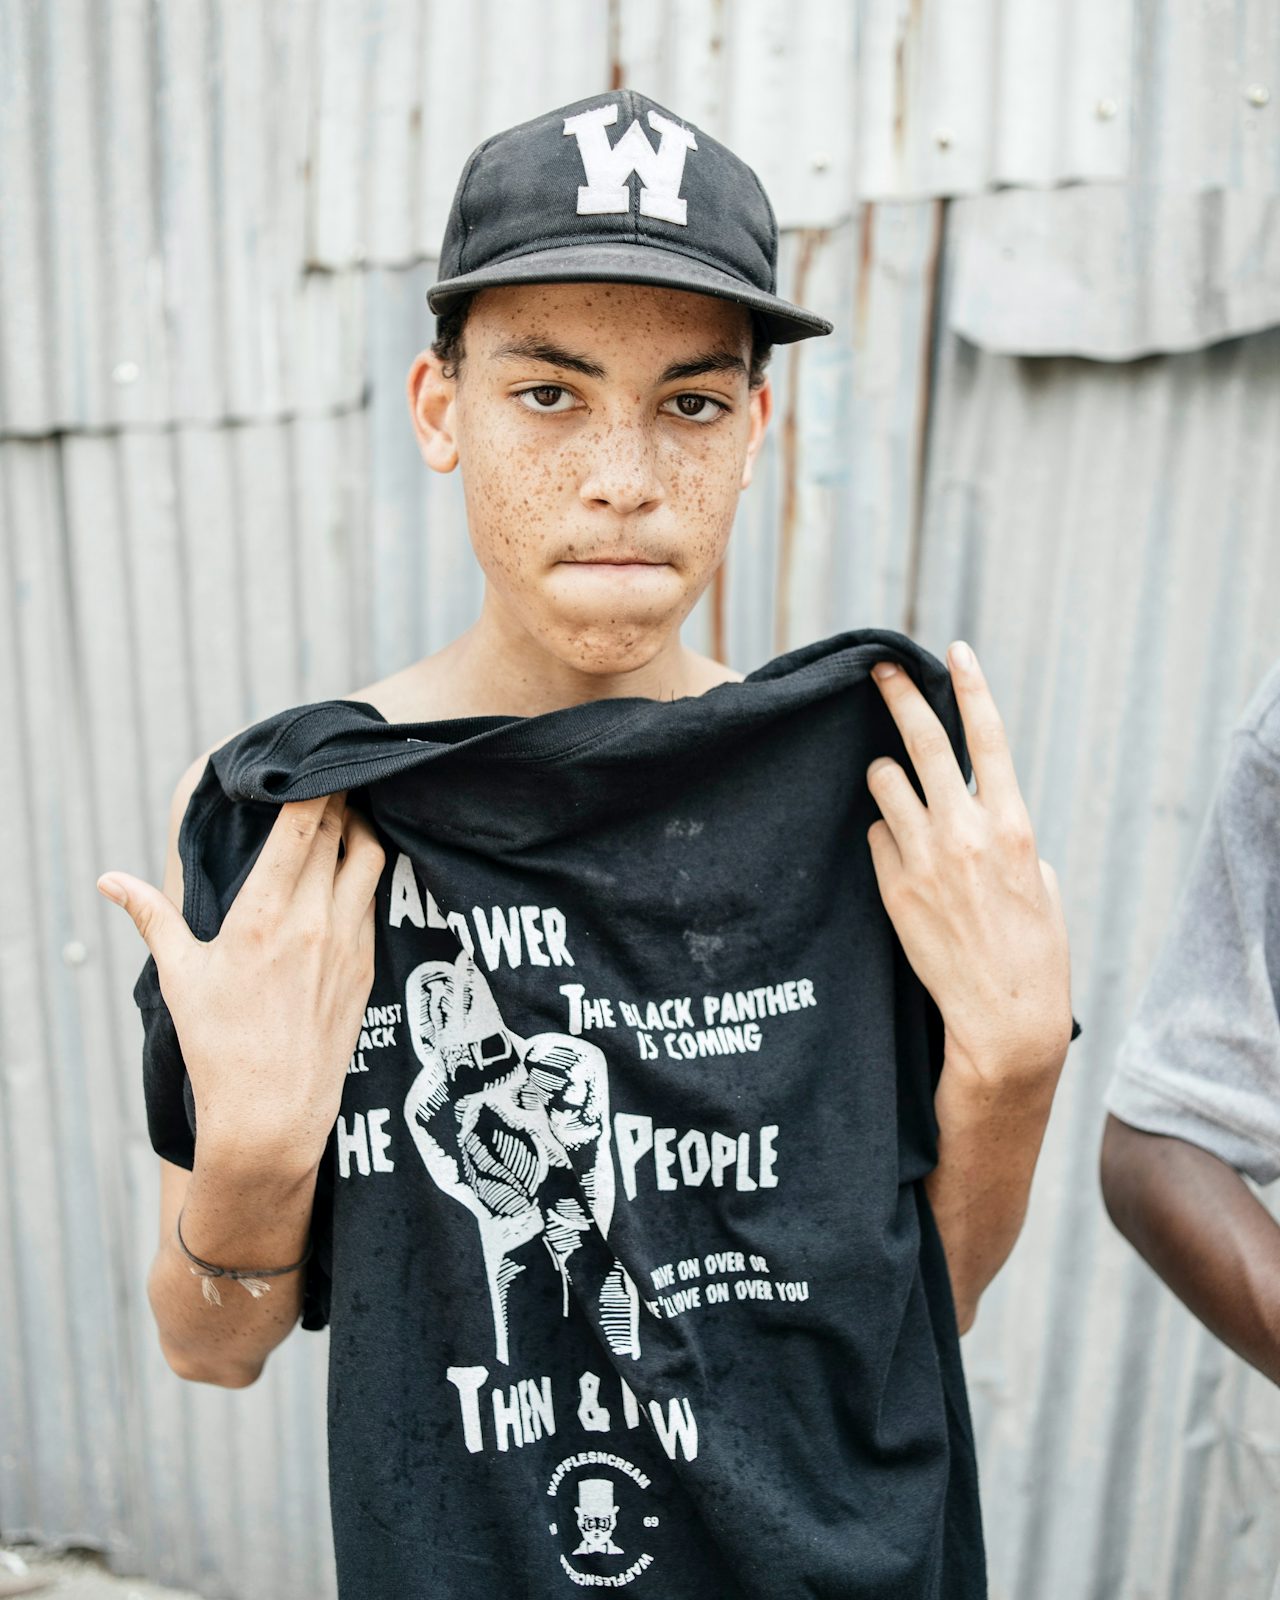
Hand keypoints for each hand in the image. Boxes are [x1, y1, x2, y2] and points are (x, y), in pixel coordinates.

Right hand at [98, 792, 384, 1172]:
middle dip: (336, 798)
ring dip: (360, 829)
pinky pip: (375, 898)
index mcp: (264, 915)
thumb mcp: (179, 976)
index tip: (311, 763)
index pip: (302, 826)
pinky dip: (368, 872)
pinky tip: (355, 867)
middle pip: (341, 832)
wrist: (272, 1113)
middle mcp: (313, 920)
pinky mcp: (367, 965)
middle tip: (326, 779)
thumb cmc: (218, 1045)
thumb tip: (109, 879)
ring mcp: (347, 941)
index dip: (313, 786)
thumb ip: (151, 916)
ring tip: (344, 817)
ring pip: (370, 859)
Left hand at [865, 641, 1072, 1085]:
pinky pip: (876, 836)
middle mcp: (965, 831)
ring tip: (895, 793)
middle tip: (876, 668)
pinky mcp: (892, 888)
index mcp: (1013, 824)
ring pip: (884, 784)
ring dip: (886, 780)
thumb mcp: (1038, 883)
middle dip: (896, 697)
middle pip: (922, 743)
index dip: (970, 687)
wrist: (1003, 1018)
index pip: (989, 737)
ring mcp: (924, 859)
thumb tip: (978, 813)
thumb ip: (1007, 836)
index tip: (952, 650)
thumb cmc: (1033, 952)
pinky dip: (885, 836)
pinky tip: (902, 862)